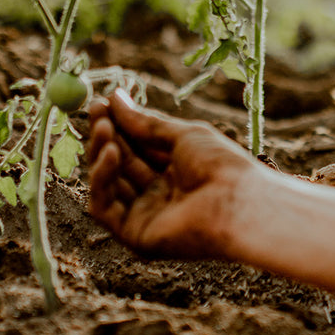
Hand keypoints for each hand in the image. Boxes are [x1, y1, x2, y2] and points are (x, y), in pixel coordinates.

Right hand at [86, 90, 255, 259]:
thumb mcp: (182, 135)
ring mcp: (145, 216)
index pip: (136, 149)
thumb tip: (114, 99)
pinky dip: (101, 180)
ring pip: (108, 185)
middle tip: (96, 112)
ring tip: (104, 128)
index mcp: (174, 173)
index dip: (117, 126)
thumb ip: (145, 123)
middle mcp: (158, 196)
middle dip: (106, 137)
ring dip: (101, 154)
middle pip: (119, 165)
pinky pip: (105, 208)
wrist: (238, 203)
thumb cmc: (221, 165)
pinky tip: (110, 153)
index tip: (100, 103)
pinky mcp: (135, 236)